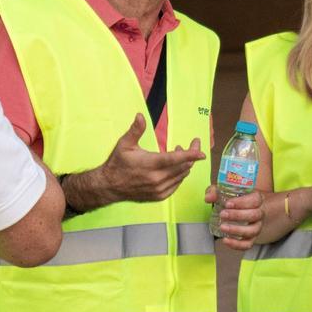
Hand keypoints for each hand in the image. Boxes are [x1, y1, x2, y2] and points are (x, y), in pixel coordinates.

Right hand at [87, 114, 205, 206]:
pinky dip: (180, 175)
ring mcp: (159, 189)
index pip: (176, 159)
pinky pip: (177, 184)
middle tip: (190, 145)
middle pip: (183, 167)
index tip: (202, 152)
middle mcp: (157, 179)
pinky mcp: (159, 196)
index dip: (191, 155)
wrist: (109, 186)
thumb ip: (136, 130)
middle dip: (190, 155)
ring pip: (181, 175)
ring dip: (185, 164)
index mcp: (150, 164)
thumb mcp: (124, 144)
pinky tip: (175, 167)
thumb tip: (140, 115)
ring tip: (178, 154)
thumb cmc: (117, 163)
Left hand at [207, 187, 264, 251]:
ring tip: (222, 227)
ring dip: (237, 230)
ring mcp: (257, 227)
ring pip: (252, 231)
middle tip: (222, 214)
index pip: (255, 200)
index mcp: (256, 199)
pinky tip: (225, 240)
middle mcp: (259, 213)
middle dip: (238, 215)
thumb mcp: (225, 191)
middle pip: (255, 215)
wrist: (244, 209)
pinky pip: (247, 244)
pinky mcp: (251, 238)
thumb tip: (208, 198)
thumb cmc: (235, 199)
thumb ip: (215, 192)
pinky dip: (237, 244)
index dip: (243, 202)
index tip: (228, 203)